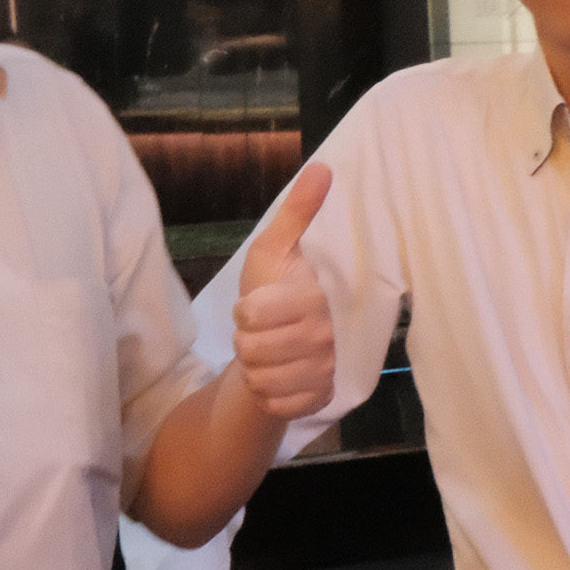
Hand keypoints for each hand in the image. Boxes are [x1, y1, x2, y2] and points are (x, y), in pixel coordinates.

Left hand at [232, 162, 335, 420]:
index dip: (244, 311)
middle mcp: (324, 336)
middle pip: (251, 348)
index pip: (252, 313)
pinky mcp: (318, 399)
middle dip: (245, 340)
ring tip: (266, 353)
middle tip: (260, 331)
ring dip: (253, 367)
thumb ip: (296, 212)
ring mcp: (323, 370)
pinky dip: (266, 393)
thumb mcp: (275, 249)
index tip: (256, 304)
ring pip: (260, 378)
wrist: (281, 343)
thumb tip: (321, 166)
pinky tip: (276, 378)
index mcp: (313, 296)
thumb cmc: (275, 290)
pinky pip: (274, 403)